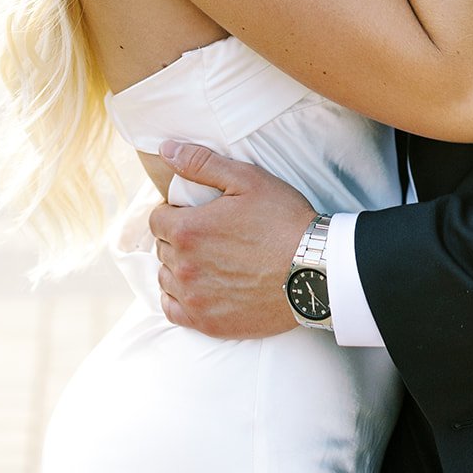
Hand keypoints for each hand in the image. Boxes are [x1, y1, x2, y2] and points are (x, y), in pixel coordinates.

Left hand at [150, 141, 316, 338]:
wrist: (315, 269)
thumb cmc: (283, 220)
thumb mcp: (246, 179)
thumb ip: (201, 163)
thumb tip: (166, 149)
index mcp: (188, 230)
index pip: (157, 219)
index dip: (174, 211)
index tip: (196, 212)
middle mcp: (184, 267)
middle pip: (163, 247)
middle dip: (179, 237)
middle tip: (209, 233)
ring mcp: (194, 298)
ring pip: (166, 278)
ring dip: (179, 267)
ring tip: (209, 259)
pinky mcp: (207, 323)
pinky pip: (173, 310)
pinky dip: (180, 297)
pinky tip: (200, 287)